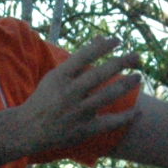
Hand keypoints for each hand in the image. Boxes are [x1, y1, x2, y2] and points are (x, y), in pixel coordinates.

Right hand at [18, 37, 140, 153]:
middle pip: (100, 74)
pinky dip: (126, 117)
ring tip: (138, 76)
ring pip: (108, 95)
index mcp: (60, 77)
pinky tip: (138, 110)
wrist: (29, 129)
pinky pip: (110, 122)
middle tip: (137, 56)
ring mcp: (78, 111)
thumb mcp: (56, 76)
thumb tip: (100, 39)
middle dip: (121, 62)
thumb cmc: (46, 98)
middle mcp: (69, 93)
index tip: (118, 40)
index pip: (84, 56)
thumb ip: (78, 60)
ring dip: (126, 85)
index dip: (103, 47)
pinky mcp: (85, 129)